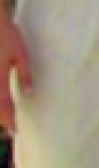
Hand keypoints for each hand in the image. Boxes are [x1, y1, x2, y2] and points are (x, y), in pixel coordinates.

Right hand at [0, 11, 29, 133]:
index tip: (15, 131)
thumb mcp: (21, 53)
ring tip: (5, 118)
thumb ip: (24, 73)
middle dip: (1, 119)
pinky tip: (2, 100)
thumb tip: (28, 91)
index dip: (9, 120)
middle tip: (10, 129)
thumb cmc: (7, 36)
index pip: (4, 106)